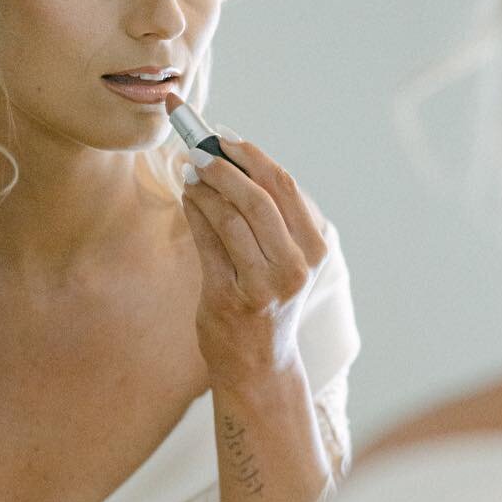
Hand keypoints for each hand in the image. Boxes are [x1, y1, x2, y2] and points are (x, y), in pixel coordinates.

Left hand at [178, 130, 329, 384]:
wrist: (260, 366)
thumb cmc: (269, 303)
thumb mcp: (284, 261)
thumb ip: (269, 218)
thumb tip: (231, 159)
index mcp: (313, 251)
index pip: (284, 187)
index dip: (252, 155)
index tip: (225, 135)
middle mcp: (294, 267)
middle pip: (258, 198)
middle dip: (223, 166)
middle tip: (196, 149)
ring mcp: (263, 285)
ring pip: (229, 218)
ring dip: (204, 188)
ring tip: (188, 173)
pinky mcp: (229, 297)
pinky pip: (207, 242)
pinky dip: (194, 213)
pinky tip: (187, 199)